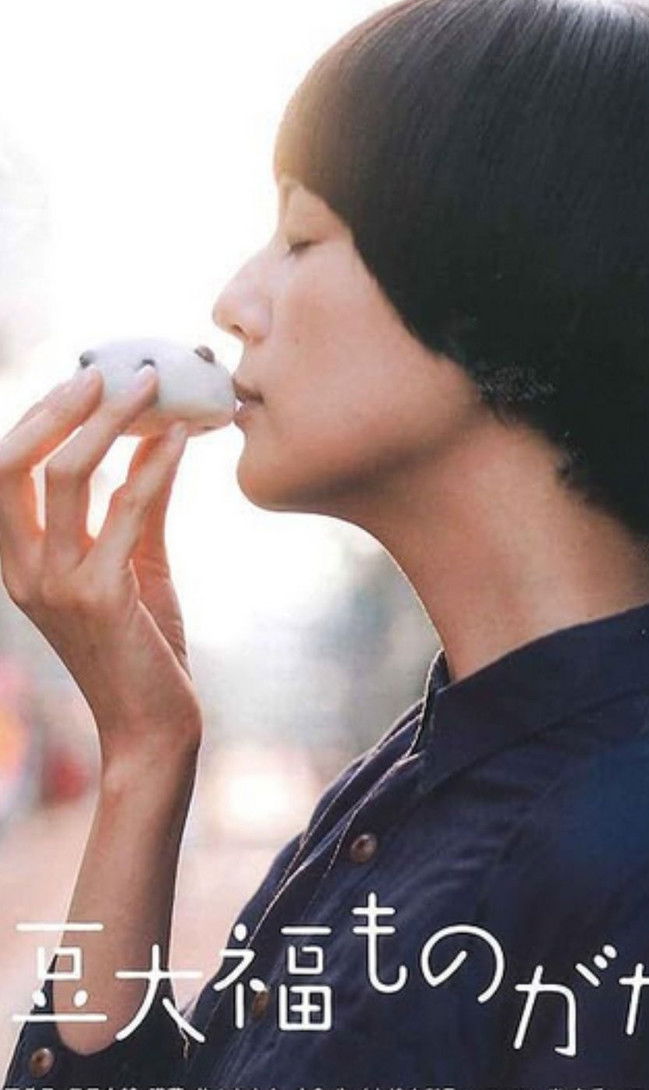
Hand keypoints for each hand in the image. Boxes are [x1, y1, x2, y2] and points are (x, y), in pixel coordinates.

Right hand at [0, 365, 202, 764]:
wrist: (152, 726)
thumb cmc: (142, 645)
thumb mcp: (131, 564)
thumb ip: (134, 506)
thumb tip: (155, 438)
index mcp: (18, 561)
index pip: (4, 472)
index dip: (37, 418)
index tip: (84, 378)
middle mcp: (24, 569)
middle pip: (16, 462)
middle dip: (58, 407)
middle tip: (107, 370)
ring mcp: (56, 583)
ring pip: (69, 474)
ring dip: (113, 420)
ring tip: (154, 384)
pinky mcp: (101, 595)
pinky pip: (127, 509)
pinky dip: (156, 465)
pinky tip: (184, 437)